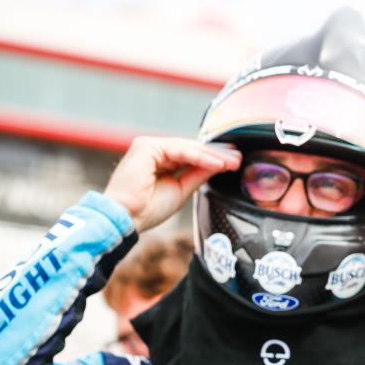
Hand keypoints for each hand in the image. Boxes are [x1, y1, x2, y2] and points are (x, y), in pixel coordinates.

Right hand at [104, 137, 240, 232]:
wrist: (126, 218)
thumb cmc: (147, 209)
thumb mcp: (181, 190)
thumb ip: (197, 175)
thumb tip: (219, 165)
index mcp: (159, 160)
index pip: (191, 155)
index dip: (213, 158)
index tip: (233, 163)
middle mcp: (153, 151)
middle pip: (191, 149)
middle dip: (217, 154)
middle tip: (238, 159)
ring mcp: (149, 146)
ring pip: (188, 148)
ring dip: (212, 155)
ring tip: (231, 163)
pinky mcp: (147, 147)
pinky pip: (180, 150)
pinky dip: (200, 157)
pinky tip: (216, 164)